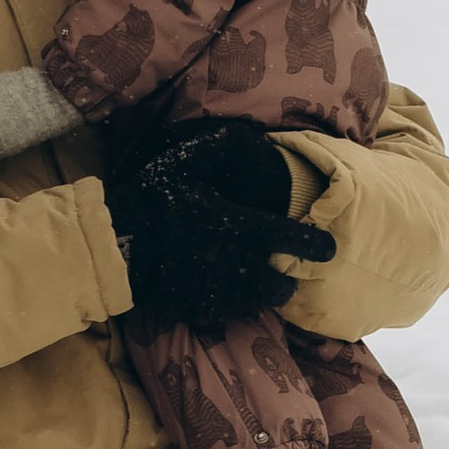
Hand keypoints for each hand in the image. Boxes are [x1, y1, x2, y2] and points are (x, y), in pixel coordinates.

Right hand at [108, 125, 334, 334]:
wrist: (124, 245)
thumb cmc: (160, 199)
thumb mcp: (192, 161)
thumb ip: (228, 148)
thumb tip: (258, 137)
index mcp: (251, 231)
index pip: (302, 242)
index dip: (319, 245)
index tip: (324, 245)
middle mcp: (245, 269)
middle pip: (284, 287)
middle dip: (287, 277)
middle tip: (279, 265)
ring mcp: (223, 294)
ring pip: (259, 303)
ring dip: (260, 291)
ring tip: (249, 277)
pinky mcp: (201, 310)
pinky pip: (226, 311)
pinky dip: (228, 300)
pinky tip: (216, 285)